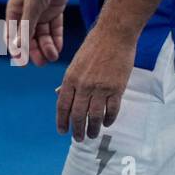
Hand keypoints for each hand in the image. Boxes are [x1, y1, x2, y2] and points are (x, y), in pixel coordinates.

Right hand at [6, 0, 72, 65]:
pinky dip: (56, 40)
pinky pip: (54, 30)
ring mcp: (41, 13)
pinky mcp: (54, 12)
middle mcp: (26, 14)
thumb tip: (19, 48)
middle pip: (29, 38)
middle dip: (34, 51)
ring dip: (46, 47)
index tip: (21, 63)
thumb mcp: (32, 6)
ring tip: (52, 56)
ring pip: (42, 36)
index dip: (16, 49)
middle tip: (41, 62)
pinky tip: (58, 49)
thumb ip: (27, 28)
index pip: (12, 35)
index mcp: (14, 11)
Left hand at [56, 24, 136, 141]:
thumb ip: (68, 81)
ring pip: (94, 116)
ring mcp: (100, 87)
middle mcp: (83, 85)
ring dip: (92, 128)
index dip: (61, 121)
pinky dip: (108, 119)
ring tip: (92, 135)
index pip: (62, 105)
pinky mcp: (117, 88)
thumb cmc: (93, 47)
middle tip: (78, 139)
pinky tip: (106, 123)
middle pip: (77, 114)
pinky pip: (111, 110)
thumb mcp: (75, 63)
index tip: (62, 131)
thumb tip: (58, 95)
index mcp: (70, 78)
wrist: (114, 35)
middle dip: (77, 129)